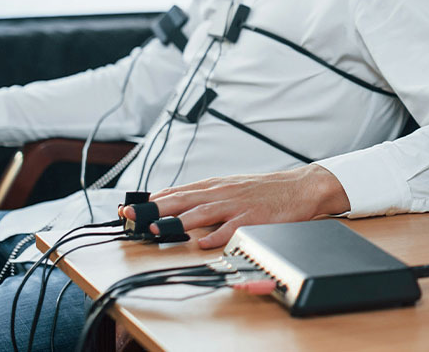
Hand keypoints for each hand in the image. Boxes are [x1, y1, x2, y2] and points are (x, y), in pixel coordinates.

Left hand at [121, 164, 350, 248]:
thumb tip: (172, 202)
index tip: (127, 208)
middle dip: (154, 209)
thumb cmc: (264, 190)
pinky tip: (204, 243)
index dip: (150, 201)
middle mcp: (223, 192)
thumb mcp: (231, 187)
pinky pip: (234, 228)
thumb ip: (204, 195)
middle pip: (183, 199)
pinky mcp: (255, 217)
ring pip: (203, 211)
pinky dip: (218, 235)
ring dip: (179, 221)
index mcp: (215, 185)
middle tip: (131, 216)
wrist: (301, 187)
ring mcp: (238, 204)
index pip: (177, 192)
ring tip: (158, 228)